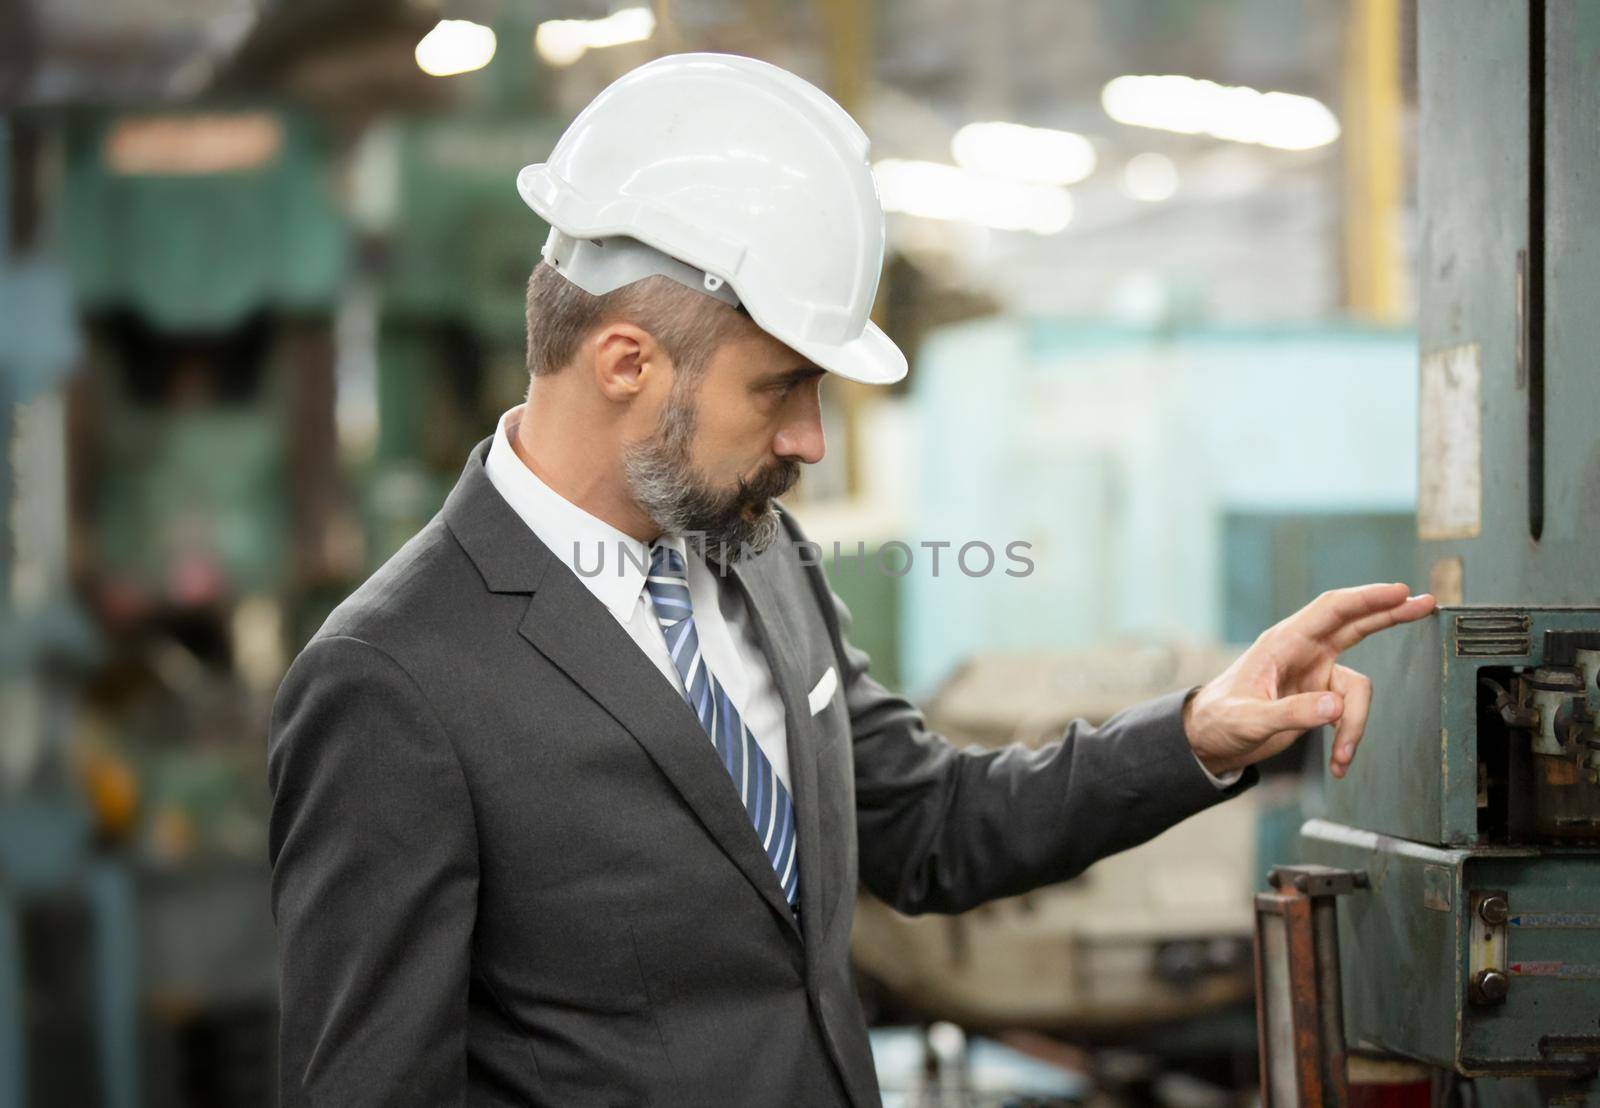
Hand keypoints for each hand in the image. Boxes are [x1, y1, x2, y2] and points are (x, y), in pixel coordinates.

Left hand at [1183, 583, 1436, 778]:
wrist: (1210, 741)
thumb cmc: (1219, 721)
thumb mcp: (1249, 720)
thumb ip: (1291, 713)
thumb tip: (1336, 708)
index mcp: (1282, 643)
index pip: (1331, 610)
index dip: (1366, 598)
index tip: (1400, 592)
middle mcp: (1302, 653)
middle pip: (1355, 625)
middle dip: (1390, 615)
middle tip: (1426, 604)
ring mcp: (1313, 674)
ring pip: (1358, 687)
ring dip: (1356, 724)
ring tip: (1343, 756)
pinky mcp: (1318, 697)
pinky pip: (1349, 712)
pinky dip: (1348, 737)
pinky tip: (1339, 761)